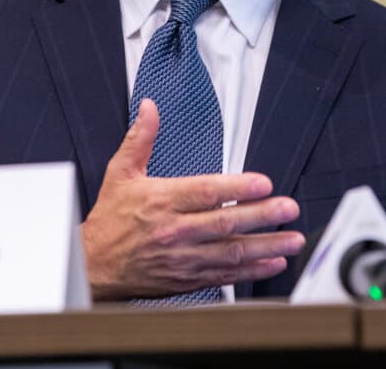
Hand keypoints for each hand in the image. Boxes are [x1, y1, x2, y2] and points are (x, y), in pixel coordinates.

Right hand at [80, 99, 304, 300]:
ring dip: (265, 246)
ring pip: (231, 251)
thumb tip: (149, 108)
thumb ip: (140, 139)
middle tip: (288, 208)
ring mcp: (183, 257)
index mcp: (161, 200)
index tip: (264, 183)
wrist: (94, 265)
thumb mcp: (120, 173)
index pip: (205, 192)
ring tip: (291, 239)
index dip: (237, 187)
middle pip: (225, 222)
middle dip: (262, 215)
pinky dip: (251, 271)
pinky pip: (225, 275)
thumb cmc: (109, 220)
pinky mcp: (187, 278)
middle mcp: (175, 230)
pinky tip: (272, 263)